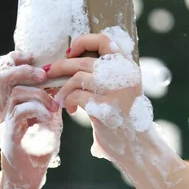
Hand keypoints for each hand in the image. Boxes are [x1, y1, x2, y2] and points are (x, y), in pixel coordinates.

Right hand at [0, 51, 61, 188]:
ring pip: (15, 93)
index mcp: (10, 102)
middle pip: (3, 77)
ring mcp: (6, 122)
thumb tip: (63, 82)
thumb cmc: (38, 146)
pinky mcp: (11, 135)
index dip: (15, 60)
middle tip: (42, 75)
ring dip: (39, 94)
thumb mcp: (46, 118)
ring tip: (54, 105)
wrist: (28, 176)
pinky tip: (50, 117)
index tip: (32, 57)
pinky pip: (22, 112)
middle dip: (24, 70)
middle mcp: (4, 109)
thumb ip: (49, 100)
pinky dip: (39, 109)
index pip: (4, 72)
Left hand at [47, 34, 150, 163]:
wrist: (140, 147)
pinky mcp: (108, 109)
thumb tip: (73, 61)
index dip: (83, 42)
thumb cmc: (125, 119)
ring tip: (59, 98)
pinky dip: (67, 101)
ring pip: (77, 77)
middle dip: (60, 67)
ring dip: (62, 88)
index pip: (105, 40)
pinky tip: (69, 110)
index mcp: (129, 67)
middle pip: (83, 60)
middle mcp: (125, 75)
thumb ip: (107, 75)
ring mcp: (117, 92)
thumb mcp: (122, 90)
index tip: (71, 53)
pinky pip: (77, 96)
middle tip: (48, 74)